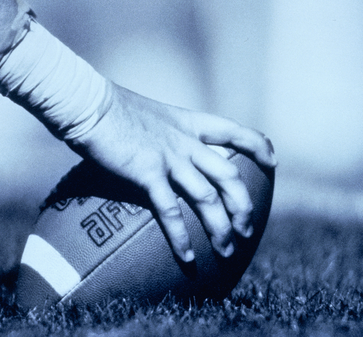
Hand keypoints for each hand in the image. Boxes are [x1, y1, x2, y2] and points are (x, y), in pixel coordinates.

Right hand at [67, 83, 276, 261]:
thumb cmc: (110, 109)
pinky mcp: (148, 173)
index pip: (235, 131)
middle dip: (243, 206)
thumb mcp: (148, 115)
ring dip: (220, 228)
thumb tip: (159, 144)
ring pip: (208, 198)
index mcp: (188, 123)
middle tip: (247, 230)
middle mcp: (186, 142)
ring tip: (225, 251)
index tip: (273, 163)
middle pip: (229, 175)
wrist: (89, 104)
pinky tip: (188, 257)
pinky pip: (171, 211)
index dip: (258, 147)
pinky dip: (181, 237)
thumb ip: (162, 131)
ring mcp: (169, 157)